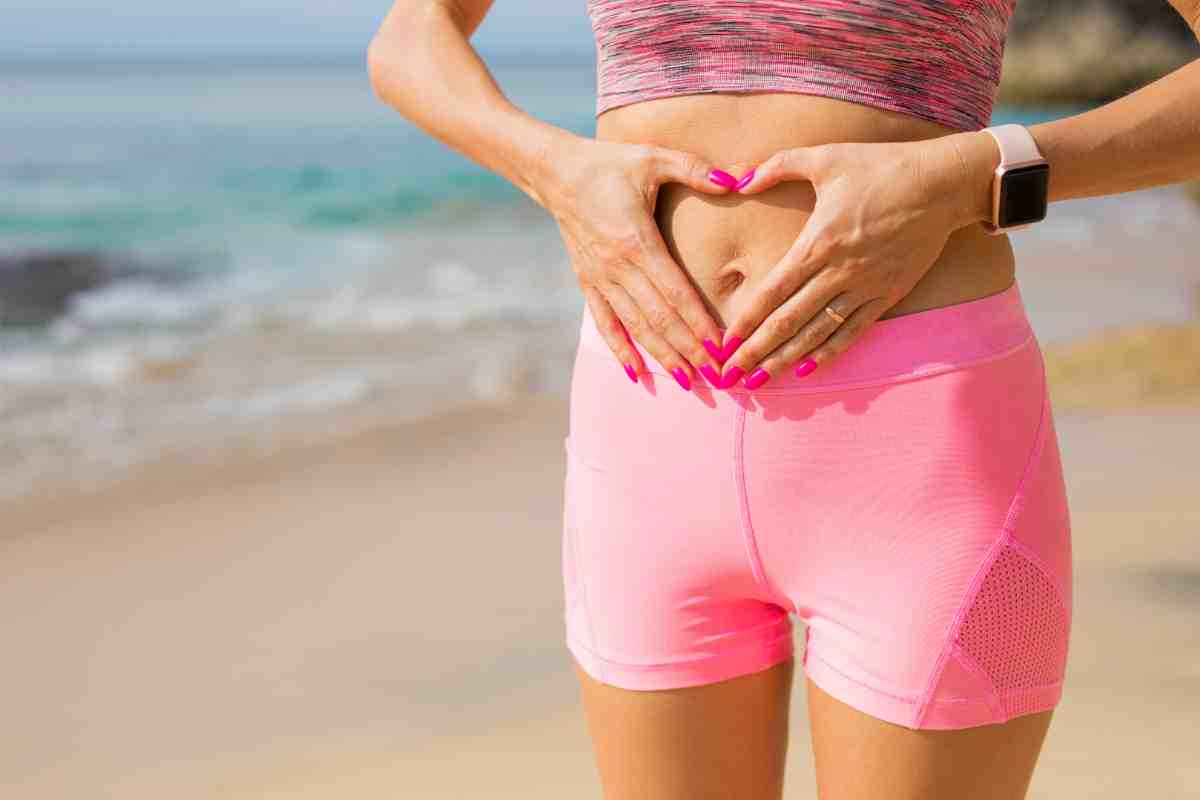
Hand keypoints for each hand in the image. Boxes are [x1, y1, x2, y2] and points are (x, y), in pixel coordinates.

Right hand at [542, 134, 735, 389]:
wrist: (555, 172)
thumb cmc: (609, 164)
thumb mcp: (653, 157)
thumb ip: (696, 169)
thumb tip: (737, 178)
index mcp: (637, 241)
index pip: (675, 292)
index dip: (699, 322)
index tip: (722, 347)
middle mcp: (617, 267)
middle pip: (659, 318)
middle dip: (689, 350)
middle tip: (716, 376)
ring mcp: (600, 278)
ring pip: (635, 327)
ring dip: (661, 356)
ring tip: (686, 381)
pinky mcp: (587, 283)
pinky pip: (605, 323)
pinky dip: (621, 349)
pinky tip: (636, 373)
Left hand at [715, 133, 992, 389]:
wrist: (942, 184)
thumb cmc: (880, 166)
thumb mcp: (824, 157)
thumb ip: (777, 166)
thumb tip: (738, 180)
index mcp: (817, 243)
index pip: (772, 292)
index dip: (746, 321)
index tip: (723, 344)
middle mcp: (838, 271)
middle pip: (788, 321)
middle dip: (756, 352)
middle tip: (730, 377)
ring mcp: (865, 287)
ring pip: (818, 333)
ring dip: (786, 359)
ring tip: (760, 381)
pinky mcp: (889, 294)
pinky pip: (854, 331)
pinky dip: (829, 352)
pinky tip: (807, 370)